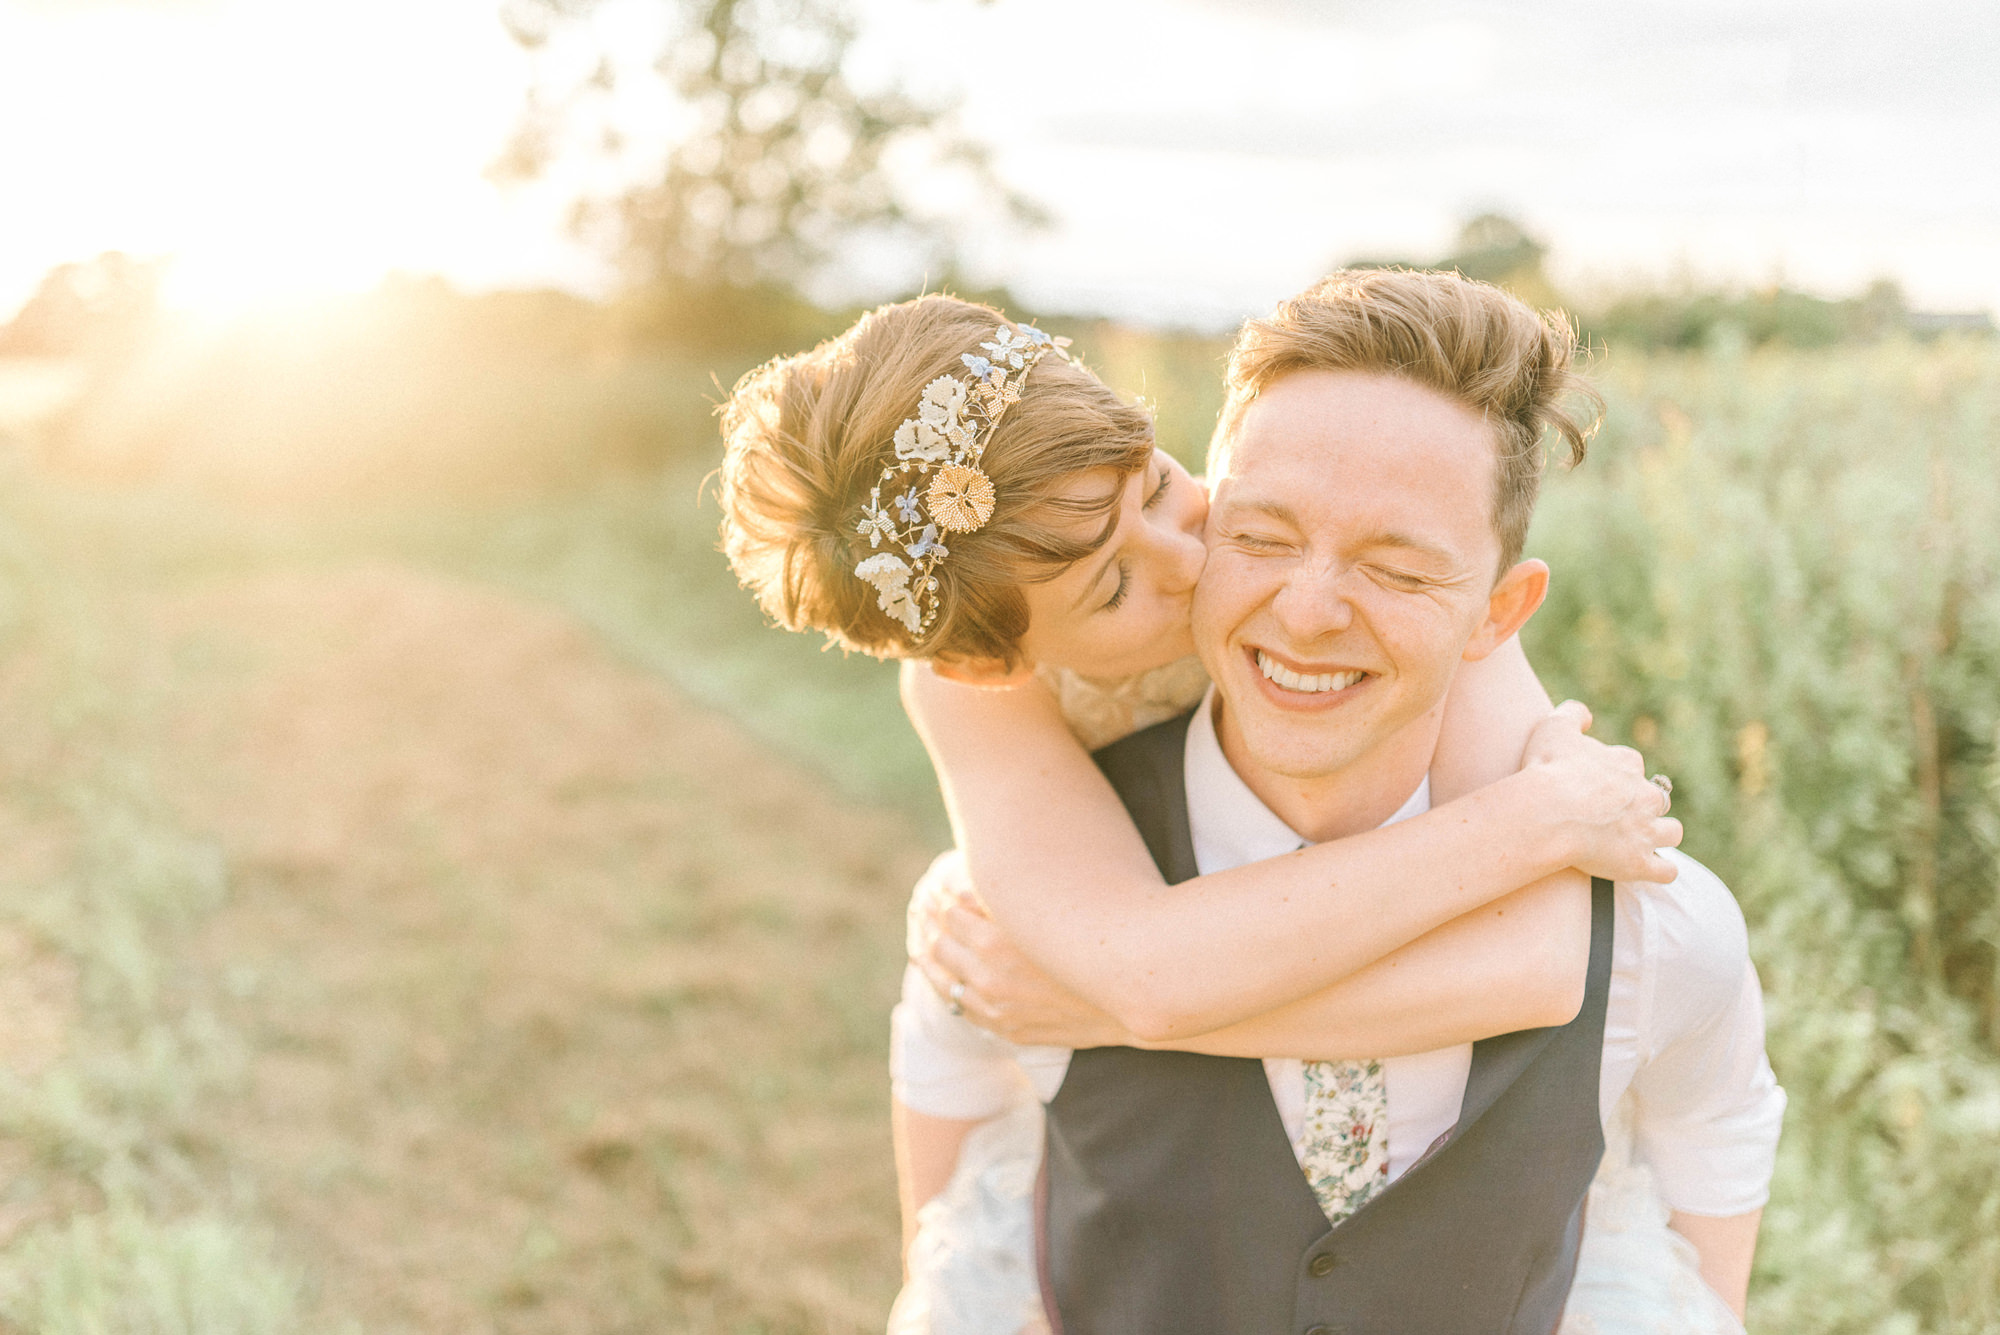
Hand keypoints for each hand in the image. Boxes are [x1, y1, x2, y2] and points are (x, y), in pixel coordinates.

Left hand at [912, 886, 1129, 1048]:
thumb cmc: (1098, 937)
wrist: (1133, 993)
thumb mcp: (1050, 906)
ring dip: (931, 956)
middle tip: (923, 905)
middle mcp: (991, 981)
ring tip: (924, 936)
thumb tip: (970, 881)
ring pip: (943, 982)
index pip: (949, 914)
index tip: (938, 884)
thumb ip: (1009, 896)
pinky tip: (945, 975)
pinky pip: (963, 1010)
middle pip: (939, 946)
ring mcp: (998, 1011)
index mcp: (997, 945)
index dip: (942, 896)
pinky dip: (949, 989)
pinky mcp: (1009, 1030)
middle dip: (929, 923)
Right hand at [1524, 701, 1682, 882]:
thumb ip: (1572, 714)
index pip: (1632, 765)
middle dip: (1642, 806)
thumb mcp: (1554, 727)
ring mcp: (1646, 831)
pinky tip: (1647, 868)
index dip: (1616, 776)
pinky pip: (1665, 870)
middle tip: (1615, 816)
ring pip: (1671, 832)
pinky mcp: (1639, 862)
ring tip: (1640, 841)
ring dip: (1660, 835)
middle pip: (1656, 799)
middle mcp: (1645, 796)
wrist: (1547, 812)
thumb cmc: (1548, 769)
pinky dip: (1659, 870)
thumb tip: (1586, 715)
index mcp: (1627, 764)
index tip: (1596, 785)